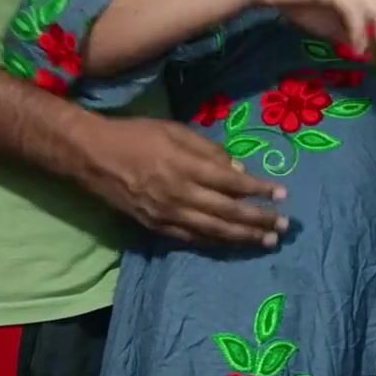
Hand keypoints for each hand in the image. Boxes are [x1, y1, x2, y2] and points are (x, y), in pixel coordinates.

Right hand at [71, 116, 287, 245]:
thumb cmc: (135, 135)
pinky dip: (216, 242)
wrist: (91, 155)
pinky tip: (233, 244)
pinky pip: (193, 239)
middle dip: (260, 220)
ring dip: (244, 238)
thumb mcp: (174, 130)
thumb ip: (208, 151)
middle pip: (229, 213)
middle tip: (284, 226)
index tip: (282, 195)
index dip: (259, 191)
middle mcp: (180, 195)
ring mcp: (168, 215)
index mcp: (186, 167)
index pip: (233, 184)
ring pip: (214, 231)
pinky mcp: (156, 227)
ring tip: (267, 241)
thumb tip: (239, 170)